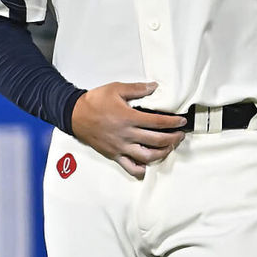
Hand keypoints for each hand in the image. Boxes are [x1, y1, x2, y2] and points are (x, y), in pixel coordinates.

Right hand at [70, 82, 185, 178]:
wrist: (74, 115)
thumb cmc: (95, 101)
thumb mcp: (116, 89)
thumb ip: (137, 89)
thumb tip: (155, 87)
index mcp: (128, 118)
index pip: (158, 123)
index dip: (173, 123)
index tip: (182, 121)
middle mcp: (126, 135)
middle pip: (157, 141)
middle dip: (173, 139)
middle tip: (180, 135)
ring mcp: (120, 147)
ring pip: (147, 156)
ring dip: (163, 153)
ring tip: (169, 147)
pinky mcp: (114, 155)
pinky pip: (130, 168)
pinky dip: (142, 169)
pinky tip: (149, 164)